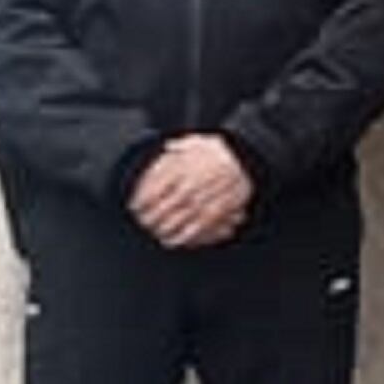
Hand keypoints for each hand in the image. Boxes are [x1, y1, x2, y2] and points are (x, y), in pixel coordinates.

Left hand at [126, 134, 255, 249]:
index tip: (134, 207)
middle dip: (150, 218)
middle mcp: (192, 184)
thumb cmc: (221, 151)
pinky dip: (184, 236)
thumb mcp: (198, 142)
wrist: (248, 157)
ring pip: (179, 219)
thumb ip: (180, 146)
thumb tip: (168, 147)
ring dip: (165, 229)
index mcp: (183, 168)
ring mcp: (206, 198)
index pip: (154, 188)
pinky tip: (174, 241)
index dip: (141, 200)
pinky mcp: (219, 209)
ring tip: (157, 234)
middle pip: (164, 207)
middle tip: (143, 223)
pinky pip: (199, 226)